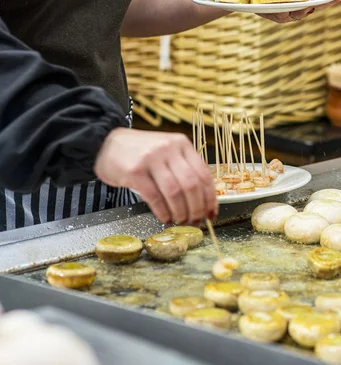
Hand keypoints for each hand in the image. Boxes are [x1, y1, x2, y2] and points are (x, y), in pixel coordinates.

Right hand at [94, 128, 216, 224]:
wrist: (105, 143)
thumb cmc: (139, 153)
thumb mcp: (165, 153)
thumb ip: (182, 169)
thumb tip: (201, 202)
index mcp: (181, 144)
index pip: (203, 174)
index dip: (210, 198)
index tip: (211, 214)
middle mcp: (168, 148)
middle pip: (192, 185)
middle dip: (196, 209)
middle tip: (194, 222)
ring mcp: (151, 158)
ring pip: (175, 192)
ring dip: (180, 212)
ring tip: (179, 221)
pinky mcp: (134, 171)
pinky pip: (154, 197)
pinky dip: (163, 212)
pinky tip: (165, 218)